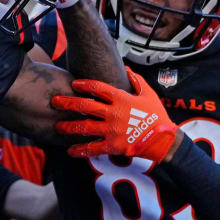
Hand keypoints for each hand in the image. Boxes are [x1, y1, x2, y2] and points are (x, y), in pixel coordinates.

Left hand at [53, 68, 176, 159]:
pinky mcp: (113, 146)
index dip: (84, 85)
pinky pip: (93, 148)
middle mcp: (113, 113)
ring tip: (58, 126)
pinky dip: (81, 150)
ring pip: (84, 127)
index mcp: (121, 99)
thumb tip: (127, 69)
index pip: (97, 88)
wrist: (164, 140)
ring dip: (69, 126)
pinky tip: (70, 151)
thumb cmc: (157, 116)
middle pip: (85, 106)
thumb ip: (136, 81)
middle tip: (55, 101)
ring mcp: (112, 130)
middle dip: (68, 103)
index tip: (74, 84)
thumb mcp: (149, 94)